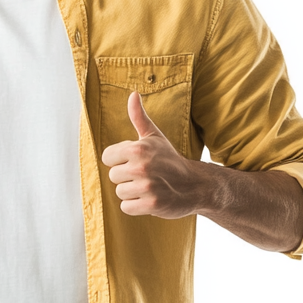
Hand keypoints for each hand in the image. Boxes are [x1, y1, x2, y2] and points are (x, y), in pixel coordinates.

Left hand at [102, 90, 203, 218]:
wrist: (194, 185)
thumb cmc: (170, 160)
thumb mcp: (155, 137)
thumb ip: (139, 118)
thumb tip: (133, 95)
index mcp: (138, 148)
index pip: (107, 157)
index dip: (119, 160)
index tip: (134, 162)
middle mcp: (141, 166)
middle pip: (113, 176)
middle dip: (126, 178)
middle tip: (145, 176)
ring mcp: (147, 186)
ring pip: (120, 193)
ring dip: (131, 193)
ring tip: (148, 187)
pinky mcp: (151, 204)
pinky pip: (126, 207)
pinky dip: (135, 206)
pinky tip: (148, 199)